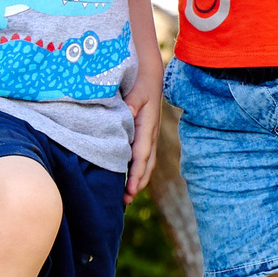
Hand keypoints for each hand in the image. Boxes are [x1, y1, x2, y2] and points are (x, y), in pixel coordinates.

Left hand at [122, 57, 162, 199]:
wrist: (151, 75)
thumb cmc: (142, 82)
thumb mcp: (137, 90)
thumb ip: (132, 103)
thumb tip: (129, 114)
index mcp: (147, 127)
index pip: (141, 155)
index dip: (135, 173)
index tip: (129, 189)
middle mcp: (151, 135)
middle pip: (147, 165)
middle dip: (137, 183)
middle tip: (126, 200)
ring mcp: (151, 136)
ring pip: (147, 163)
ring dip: (139, 180)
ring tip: (127, 197)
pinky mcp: (147, 135)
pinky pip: (144, 157)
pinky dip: (139, 171)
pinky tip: (130, 180)